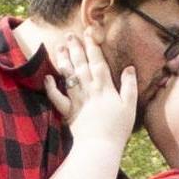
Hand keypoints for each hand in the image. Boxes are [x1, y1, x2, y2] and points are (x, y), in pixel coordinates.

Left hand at [53, 36, 142, 162]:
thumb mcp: (130, 106)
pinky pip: (57, 98)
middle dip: (75, 48)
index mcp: (105, 87)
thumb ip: (129, 85)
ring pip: (68, 76)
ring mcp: (77, 100)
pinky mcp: (68, 111)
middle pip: (81, 65)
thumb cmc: (118, 128)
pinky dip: (51, 88)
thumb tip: (130, 68)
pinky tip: (48, 77)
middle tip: (69, 34)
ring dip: (63, 60)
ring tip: (59, 47)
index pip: (98, 62)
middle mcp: (89, 90)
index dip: (93, 46)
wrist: (101, 146)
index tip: (88, 33)